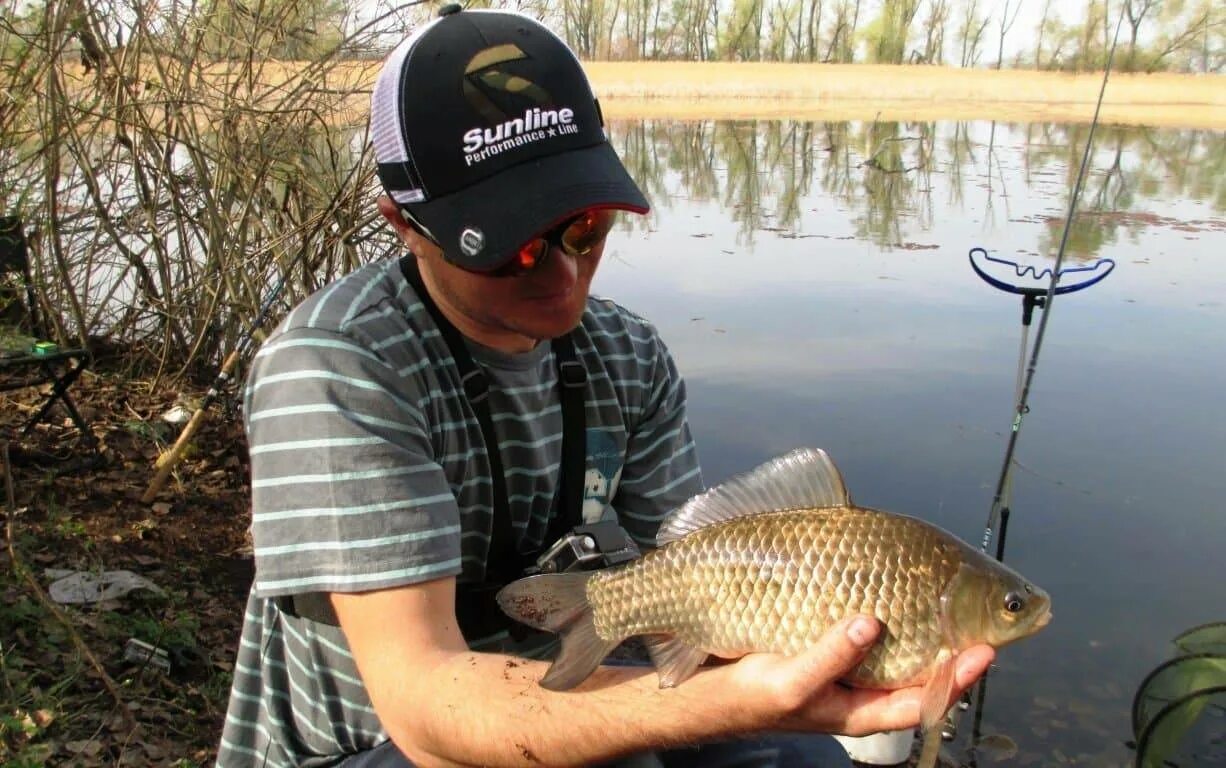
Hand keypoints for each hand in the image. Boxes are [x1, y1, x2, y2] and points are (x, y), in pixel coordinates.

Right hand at [725, 615, 995, 736]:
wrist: (703, 691)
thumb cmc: (747, 698)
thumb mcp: (791, 683)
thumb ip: (831, 657)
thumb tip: (871, 624)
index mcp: (857, 712)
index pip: (920, 701)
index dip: (954, 680)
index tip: (983, 650)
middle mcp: (857, 691)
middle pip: (916, 675)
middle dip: (948, 651)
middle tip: (979, 621)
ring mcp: (843, 668)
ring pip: (894, 652)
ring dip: (921, 631)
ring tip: (947, 604)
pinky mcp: (823, 643)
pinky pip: (864, 632)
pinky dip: (882, 615)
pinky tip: (890, 593)